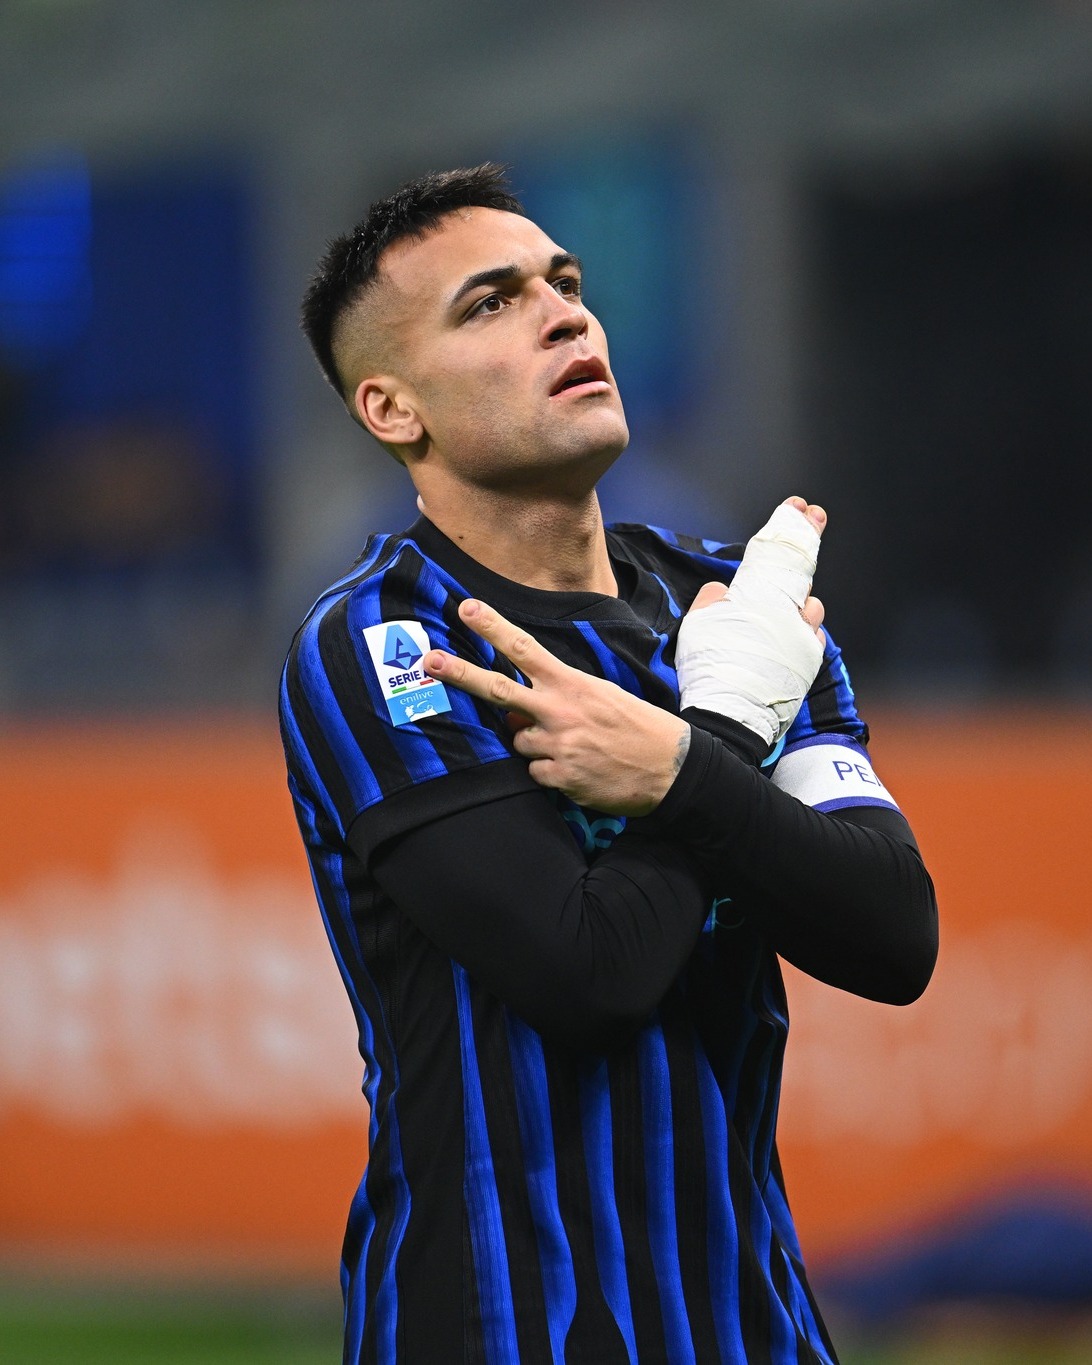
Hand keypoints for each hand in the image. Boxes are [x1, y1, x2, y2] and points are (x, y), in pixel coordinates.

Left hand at [423, 599, 688, 815]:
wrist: (671, 769)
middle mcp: (558, 710)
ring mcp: (557, 744)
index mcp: (571, 683)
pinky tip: (580, 770)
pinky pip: (535, 772)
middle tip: (430, 660)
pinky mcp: (559, 777)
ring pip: (518, 741)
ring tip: (573, 747)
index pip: (523, 648)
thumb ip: (556, 698)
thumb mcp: (601, 697)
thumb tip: (517, 713)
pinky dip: (550, 772)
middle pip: (497, 689)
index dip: (492, 627)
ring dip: (535, 745)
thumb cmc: (637, 727)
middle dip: (460, 673)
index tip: (465, 607)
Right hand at [675, 496, 828, 746]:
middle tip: (816, 514)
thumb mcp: (696, 627)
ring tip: (793, 601)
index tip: (797, 505)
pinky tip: (795, 634)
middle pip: (800, 567)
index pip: (772, 552)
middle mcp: (785, 609)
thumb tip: (724, 590)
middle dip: (807, 537)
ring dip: (802, 597)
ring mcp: (802, 634)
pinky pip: (813, 634)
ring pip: (810, 603)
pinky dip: (804, 629)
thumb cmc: (708, 669)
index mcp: (756, 595)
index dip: (785, 526)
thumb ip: (712, 602)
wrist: (733, 715)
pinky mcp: (810, 658)